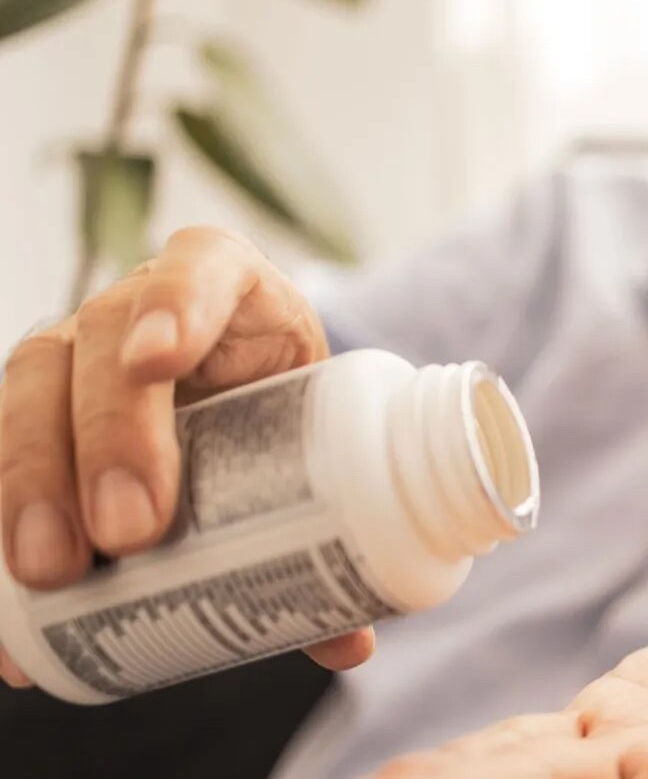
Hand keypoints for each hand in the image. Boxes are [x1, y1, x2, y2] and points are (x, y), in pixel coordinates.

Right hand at [0, 226, 372, 689]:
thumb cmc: (286, 409)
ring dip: (30, 482)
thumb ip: (334, 524)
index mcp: (229, 283)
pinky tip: (4, 605)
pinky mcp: (37, 407)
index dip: (177, 306)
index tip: (162, 364)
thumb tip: (349, 642)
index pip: (201, 268)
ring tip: (50, 573)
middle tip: (128, 531)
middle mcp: (140, 306)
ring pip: (31, 390)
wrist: (242, 398)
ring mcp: (75, 351)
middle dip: (107, 437)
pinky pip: (0, 449)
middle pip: (103, 345)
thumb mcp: (317, 437)